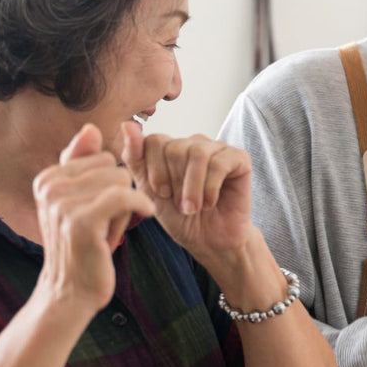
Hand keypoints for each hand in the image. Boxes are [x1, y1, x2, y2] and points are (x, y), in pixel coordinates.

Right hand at [31, 123, 154, 312]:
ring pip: (121, 180)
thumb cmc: (81, 248)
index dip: (110, 183)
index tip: (100, 209)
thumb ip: (82, 165)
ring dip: (126, 207)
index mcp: (47, 178)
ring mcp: (62, 204)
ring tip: (111, 230)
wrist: (70, 293)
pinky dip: (141, 205)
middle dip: (120, 193)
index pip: (101, 157)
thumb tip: (91, 128)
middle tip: (108, 222)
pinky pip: (125, 196)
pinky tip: (146, 215)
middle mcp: (49, 187)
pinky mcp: (81, 221)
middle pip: (113, 166)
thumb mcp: (80, 202)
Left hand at [119, 121, 253, 267]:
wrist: (210, 242)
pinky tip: (210, 202)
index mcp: (170, 148)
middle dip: (174, 183)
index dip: (155, 171)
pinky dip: (210, 188)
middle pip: (175, 148)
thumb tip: (127, 124)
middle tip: (181, 205)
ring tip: (193, 208)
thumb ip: (135, 158)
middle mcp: (194, 143)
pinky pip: (220, 163)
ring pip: (198, 153)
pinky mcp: (239, 158)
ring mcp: (217, 148)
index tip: (161, 194)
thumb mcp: (149, 192)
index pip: (154, 140)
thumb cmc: (180, 218)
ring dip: (192, 188)